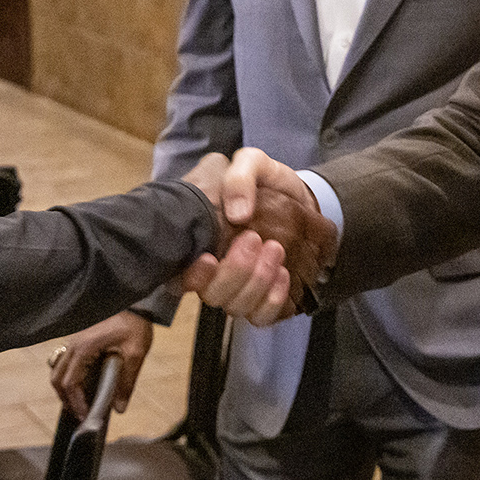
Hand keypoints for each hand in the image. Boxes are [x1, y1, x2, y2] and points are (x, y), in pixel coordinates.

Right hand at [48, 310, 154, 420]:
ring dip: (65, 388)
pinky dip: (69, 376)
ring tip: (80, 403)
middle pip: (57, 378)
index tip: (85, 417)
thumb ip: (127, 382)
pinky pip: (66, 361)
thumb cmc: (135, 324)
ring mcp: (74, 340)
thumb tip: (119, 408)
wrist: (135, 300)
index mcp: (84, 348)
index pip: (71, 382)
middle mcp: (74, 344)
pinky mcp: (78, 338)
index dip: (76, 403)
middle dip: (66, 399)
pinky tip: (83, 384)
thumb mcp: (136, 354)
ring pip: (58, 369)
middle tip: (80, 414)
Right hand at [179, 148, 337, 322]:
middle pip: (212, 294)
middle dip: (234, 271)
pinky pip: (261, 317)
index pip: (180, 275)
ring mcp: (239, 287)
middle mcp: (215, 271)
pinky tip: (283, 275)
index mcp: (199, 240)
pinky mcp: (263, 298)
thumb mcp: (252, 163)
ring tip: (275, 250)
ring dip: (256, 282)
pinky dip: (272, 300)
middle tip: (254, 239)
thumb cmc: (264, 182)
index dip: (192, 275)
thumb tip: (237, 214)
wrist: (298, 196)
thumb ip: (240, 176)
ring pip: (236, 307)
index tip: (208, 258)